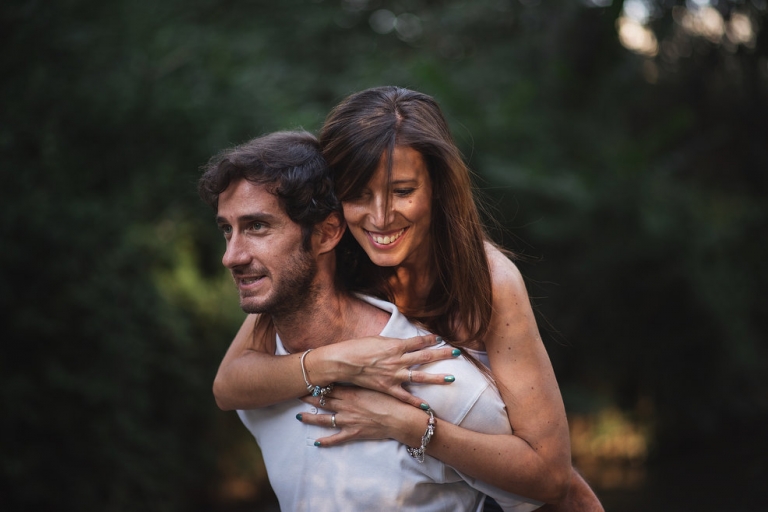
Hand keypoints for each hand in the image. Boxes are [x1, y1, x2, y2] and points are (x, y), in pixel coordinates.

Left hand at [298, 386, 425, 446]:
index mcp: (351, 392)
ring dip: (311, 418)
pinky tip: (317, 442)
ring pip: (324, 419)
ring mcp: (347, 420)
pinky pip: (336, 439)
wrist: (399, 418)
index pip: (330, 387)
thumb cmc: (391, 399)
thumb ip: (364, 378)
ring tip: (299, 416)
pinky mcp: (353, 433)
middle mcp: (346, 406)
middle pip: (323, 401)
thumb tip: (356, 368)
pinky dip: (326, 441)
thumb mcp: (376, 384)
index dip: (318, 385)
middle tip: (298, 394)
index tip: (308, 381)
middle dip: (309, 398)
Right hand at [316, 334, 458, 408]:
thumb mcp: (376, 340)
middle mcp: (398, 360)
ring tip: (452, 378)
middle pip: (425, 356)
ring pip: (420, 376)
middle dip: (442, 354)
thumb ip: (391, 343)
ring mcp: (394, 375)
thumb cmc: (356, 348)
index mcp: (395, 345)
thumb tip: (402, 343)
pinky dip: (416, 401)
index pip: (418, 341)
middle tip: (457, 353)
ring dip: (437, 377)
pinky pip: (405, 396)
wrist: (341, 363)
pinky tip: (427, 406)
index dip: (430, 339)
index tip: (440, 338)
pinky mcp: (387, 388)